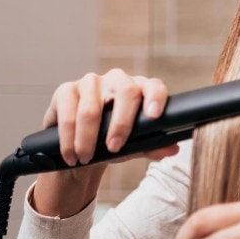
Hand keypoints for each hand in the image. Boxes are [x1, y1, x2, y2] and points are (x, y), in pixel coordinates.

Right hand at [43, 68, 173, 165]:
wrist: (80, 147)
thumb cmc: (113, 141)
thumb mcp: (134, 146)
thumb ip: (153, 146)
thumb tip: (173, 149)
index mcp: (140, 89)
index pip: (154, 86)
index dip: (155, 98)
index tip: (154, 115)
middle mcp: (118, 80)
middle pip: (126, 91)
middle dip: (121, 124)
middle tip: (114, 148)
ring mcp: (91, 82)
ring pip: (92, 109)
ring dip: (87, 139)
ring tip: (85, 158)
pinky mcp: (66, 90)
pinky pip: (68, 114)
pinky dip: (69, 139)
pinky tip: (71, 153)